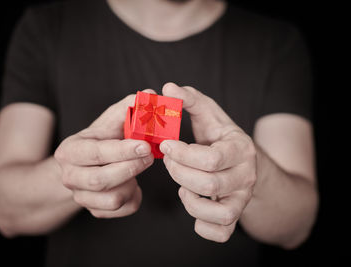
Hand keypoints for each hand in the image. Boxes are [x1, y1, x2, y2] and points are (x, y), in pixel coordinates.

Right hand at [54, 90, 155, 217]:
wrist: (83, 167)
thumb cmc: (100, 141)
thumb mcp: (108, 122)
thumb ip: (127, 108)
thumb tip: (149, 94)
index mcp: (70, 151)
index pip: (96, 153)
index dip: (122, 151)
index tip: (145, 145)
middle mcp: (69, 176)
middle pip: (100, 180)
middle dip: (130, 168)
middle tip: (150, 156)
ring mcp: (80, 196)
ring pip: (113, 199)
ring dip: (132, 183)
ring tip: (138, 168)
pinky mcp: (95, 210)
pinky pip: (121, 210)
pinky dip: (134, 198)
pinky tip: (134, 184)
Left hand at [160, 83, 256, 241]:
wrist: (244, 161)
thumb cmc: (220, 137)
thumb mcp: (209, 115)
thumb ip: (190, 100)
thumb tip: (168, 87)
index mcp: (241, 148)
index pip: (210, 158)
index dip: (181, 154)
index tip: (166, 145)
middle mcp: (246, 176)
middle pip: (210, 184)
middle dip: (179, 173)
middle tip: (169, 162)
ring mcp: (242, 198)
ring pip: (221, 213)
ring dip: (191, 201)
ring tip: (182, 186)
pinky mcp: (235, 215)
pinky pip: (222, 233)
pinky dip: (203, 225)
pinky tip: (193, 203)